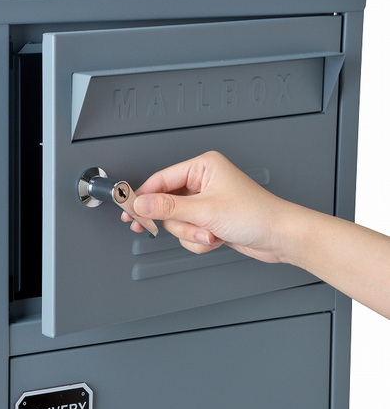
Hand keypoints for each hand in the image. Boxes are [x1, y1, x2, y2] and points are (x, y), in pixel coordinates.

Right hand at [122, 151, 289, 261]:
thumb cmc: (255, 214)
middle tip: (185, 227)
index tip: (129, 209)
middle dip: (179, 222)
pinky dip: (199, 241)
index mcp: (203, 167)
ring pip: (177, 222)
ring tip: (210, 234)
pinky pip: (188, 233)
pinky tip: (215, 239)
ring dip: (192, 234)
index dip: (144, 196)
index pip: (161, 179)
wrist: (279, 237)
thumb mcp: (205, 210)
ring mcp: (205, 203)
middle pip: (166, 204)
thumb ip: (168, 208)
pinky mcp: (208, 220)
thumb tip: (141, 204)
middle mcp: (203, 182)